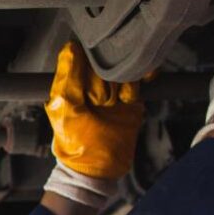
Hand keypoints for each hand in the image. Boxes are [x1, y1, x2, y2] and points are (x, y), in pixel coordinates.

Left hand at [43, 41, 145, 210]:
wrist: (97, 168)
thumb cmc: (74, 141)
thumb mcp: (65, 107)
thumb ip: (68, 77)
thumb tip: (71, 46)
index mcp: (72, 85)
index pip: (84, 59)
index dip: (89, 64)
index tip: (91, 74)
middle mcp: (92, 87)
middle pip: (105, 64)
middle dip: (106, 78)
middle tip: (102, 101)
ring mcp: (112, 94)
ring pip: (123, 71)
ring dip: (124, 81)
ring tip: (118, 102)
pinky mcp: (130, 102)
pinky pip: (139, 81)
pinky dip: (145, 75)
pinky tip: (148, 76)